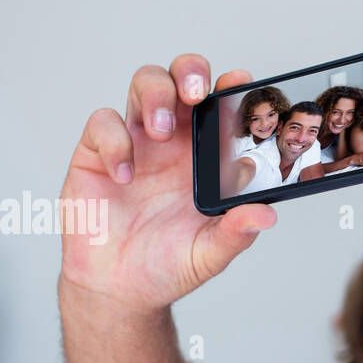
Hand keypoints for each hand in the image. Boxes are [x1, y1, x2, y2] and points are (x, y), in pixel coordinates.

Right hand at [59, 55, 276, 311]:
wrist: (120, 289)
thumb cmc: (168, 264)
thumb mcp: (209, 254)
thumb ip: (236, 233)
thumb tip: (265, 215)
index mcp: (207, 157)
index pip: (222, 109)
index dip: (232, 89)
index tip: (242, 83)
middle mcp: (173, 142)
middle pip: (181, 80)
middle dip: (189, 72)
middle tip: (196, 94)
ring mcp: (136, 142)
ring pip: (144, 85)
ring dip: (156, 97)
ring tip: (161, 132)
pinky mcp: (97, 153)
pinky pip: (103, 123)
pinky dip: (114, 141)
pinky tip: (125, 176)